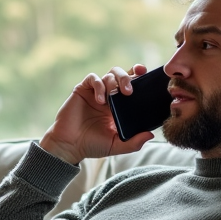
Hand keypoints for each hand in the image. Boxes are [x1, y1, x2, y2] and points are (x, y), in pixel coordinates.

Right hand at [39, 65, 155, 164]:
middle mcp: (108, 96)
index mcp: (119, 106)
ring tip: (113, 97)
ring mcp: (95, 92)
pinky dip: (98, 85)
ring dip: (114, 82)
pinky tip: (100, 100)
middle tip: (129, 92)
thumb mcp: (116, 145)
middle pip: (121, 75)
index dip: (139, 76)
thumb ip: (134, 143)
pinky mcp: (82, 90)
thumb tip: (151, 135)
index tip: (145, 74)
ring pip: (109, 74)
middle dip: (127, 78)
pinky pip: (92, 78)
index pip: (132, 85)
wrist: (70, 145)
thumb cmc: (92, 145)